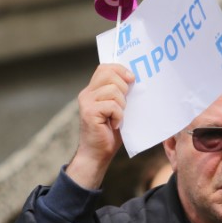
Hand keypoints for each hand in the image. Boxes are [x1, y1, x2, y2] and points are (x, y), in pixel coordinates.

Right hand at [65, 63, 133, 189]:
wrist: (97, 154)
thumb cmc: (109, 133)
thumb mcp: (116, 108)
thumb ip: (120, 94)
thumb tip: (135, 80)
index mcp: (92, 90)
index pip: (105, 68)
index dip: (120, 70)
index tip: (132, 79)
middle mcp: (87, 93)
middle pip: (109, 74)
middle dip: (123, 87)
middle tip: (124, 104)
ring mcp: (87, 102)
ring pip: (113, 91)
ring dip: (122, 105)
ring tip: (118, 117)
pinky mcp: (89, 112)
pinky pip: (113, 106)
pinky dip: (119, 116)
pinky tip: (114, 125)